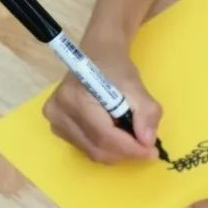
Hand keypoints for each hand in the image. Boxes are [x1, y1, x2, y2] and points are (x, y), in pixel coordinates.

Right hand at [42, 37, 161, 163]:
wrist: (97, 55)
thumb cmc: (115, 68)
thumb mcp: (137, 86)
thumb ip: (146, 112)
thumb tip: (147, 141)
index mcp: (75, 98)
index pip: (103, 135)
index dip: (130, 148)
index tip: (153, 152)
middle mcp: (58, 112)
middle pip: (96, 147)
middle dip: (125, 152)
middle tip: (147, 148)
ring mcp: (55, 121)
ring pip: (92, 151)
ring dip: (117, 151)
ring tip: (133, 138)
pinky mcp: (58, 127)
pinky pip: (86, 147)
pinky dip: (106, 147)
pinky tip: (117, 134)